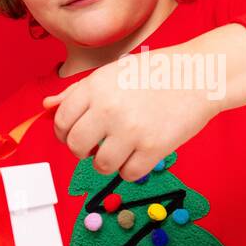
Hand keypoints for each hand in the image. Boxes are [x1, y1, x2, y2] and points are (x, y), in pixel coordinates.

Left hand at [42, 42, 226, 179]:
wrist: (199, 75)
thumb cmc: (157, 72)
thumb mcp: (113, 73)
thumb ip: (78, 91)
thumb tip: (47, 107)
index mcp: (96, 86)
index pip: (61, 120)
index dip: (64, 132)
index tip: (74, 135)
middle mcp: (109, 108)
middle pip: (75, 146)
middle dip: (82, 150)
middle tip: (95, 145)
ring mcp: (130, 130)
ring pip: (100, 165)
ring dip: (107, 162)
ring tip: (120, 149)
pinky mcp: (153, 148)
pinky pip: (127, 174)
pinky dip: (131, 168)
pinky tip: (139, 153)